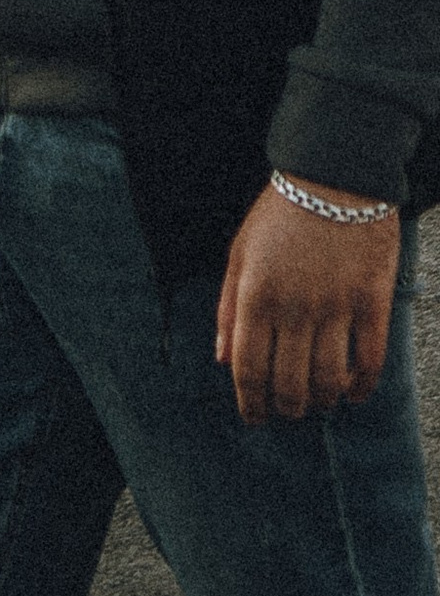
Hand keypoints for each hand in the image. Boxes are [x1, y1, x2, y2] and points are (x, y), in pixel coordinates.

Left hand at [215, 182, 399, 420]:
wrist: (334, 177)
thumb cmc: (280, 215)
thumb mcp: (240, 253)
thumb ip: (227, 307)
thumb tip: (222, 359)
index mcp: (256, 296)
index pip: (249, 368)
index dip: (250, 403)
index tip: (254, 418)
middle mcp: (295, 307)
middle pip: (290, 383)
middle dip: (286, 408)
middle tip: (287, 413)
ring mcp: (337, 307)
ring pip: (330, 380)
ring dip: (322, 402)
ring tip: (317, 405)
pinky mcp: (372, 303)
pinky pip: (371, 361)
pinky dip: (361, 387)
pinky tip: (353, 395)